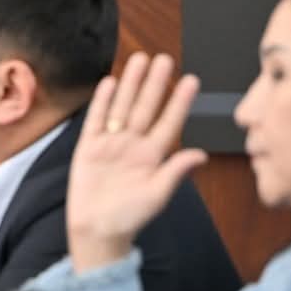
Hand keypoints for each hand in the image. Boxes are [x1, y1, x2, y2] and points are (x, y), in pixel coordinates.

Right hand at [65, 52, 207, 271]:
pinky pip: (96, 119)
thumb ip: (175, 172)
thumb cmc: (130, 217)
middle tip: (165, 59)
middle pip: (146, 107)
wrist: (97, 231)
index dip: (180, 102)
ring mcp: (111, 144)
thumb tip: (200, 155)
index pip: (169, 122)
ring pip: (122, 107)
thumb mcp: (157, 196)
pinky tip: (109, 83)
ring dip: (131, 84)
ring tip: (139, 61)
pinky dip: (102, 102)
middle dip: (156, 83)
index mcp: (153, 156)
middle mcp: (134, 145)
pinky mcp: (89, 148)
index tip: (191, 80)